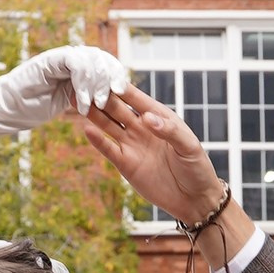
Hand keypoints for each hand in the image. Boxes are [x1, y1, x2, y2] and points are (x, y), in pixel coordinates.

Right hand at [0, 44, 128, 129]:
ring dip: (98, 82)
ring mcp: (59, 57)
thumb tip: (110, 99)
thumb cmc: (32, 109)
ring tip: (98, 103)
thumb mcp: (66, 102)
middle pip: (100, 56)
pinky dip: (82, 83)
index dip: (115, 73)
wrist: (6, 110)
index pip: (103, 63)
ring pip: (90, 57)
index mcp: (77, 67)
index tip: (123, 91)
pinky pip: (74, 63)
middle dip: (111, 74)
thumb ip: (85, 95)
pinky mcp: (49, 59)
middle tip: (116, 94)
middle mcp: (70, 59)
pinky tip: (83, 104)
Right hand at [80, 85, 231, 228]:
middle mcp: (142, 128)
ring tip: (77, 100)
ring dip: (93, 113)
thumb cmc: (197, 168)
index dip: (120, 86)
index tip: (104, 73)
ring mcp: (132, 145)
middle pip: (117, 108)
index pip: (136, 97)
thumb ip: (169, 130)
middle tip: (82, 82)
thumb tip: (147, 118)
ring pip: (108, 125)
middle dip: (100, 96)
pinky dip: (98, 140)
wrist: (194, 199)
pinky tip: (86, 129)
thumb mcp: (188, 146)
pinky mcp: (126, 164)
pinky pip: (109, 150)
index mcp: (158, 117)